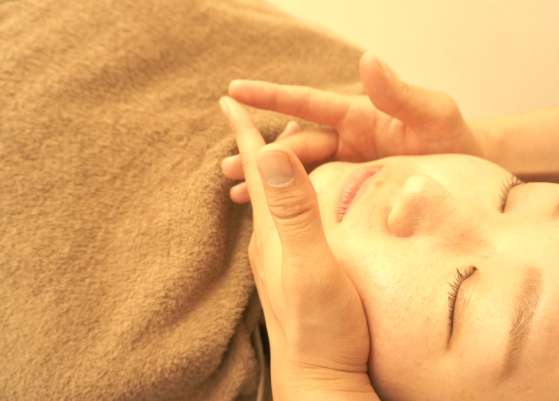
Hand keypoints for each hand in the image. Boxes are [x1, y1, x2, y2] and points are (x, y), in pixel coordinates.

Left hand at [219, 96, 379, 400]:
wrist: (320, 380)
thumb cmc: (322, 329)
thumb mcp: (313, 267)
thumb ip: (295, 213)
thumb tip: (272, 156)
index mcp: (273, 230)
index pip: (258, 169)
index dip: (246, 132)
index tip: (227, 99)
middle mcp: (270, 240)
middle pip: (262, 180)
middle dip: (258, 143)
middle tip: (253, 114)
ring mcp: (281, 258)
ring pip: (271, 200)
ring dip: (269, 170)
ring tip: (269, 150)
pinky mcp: (295, 272)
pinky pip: (285, 221)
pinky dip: (285, 197)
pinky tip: (292, 204)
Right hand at [221, 51, 482, 202]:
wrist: (467, 177)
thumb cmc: (453, 141)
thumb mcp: (432, 114)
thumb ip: (400, 93)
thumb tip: (367, 59)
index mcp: (357, 116)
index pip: (307, 104)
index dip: (271, 97)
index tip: (234, 90)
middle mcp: (345, 139)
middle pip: (294, 146)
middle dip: (261, 155)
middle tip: (229, 168)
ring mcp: (345, 167)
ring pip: (297, 172)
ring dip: (266, 180)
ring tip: (235, 192)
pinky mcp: (349, 194)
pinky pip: (313, 195)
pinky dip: (289, 202)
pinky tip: (267, 214)